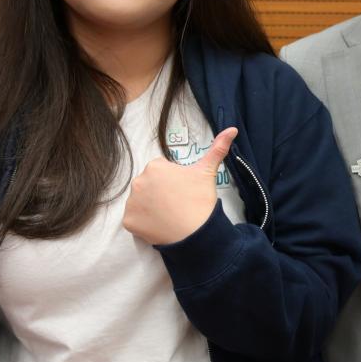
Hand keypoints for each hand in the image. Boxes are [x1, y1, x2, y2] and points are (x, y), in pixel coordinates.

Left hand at [124, 127, 236, 245]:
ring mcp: (131, 202)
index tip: (182, 191)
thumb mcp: (207, 171)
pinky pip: (134, 219)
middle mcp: (138, 181)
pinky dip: (144, 223)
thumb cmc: (200, 200)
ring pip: (140, 201)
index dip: (172, 182)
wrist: (195, 232)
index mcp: (155, 167)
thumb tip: (232, 129)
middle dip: (159, 193)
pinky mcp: (128, 221)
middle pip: (148, 185)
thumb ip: (217, 148)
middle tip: (176, 204)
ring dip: (150, 207)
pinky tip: (159, 225)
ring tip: (168, 215)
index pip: (160, 171)